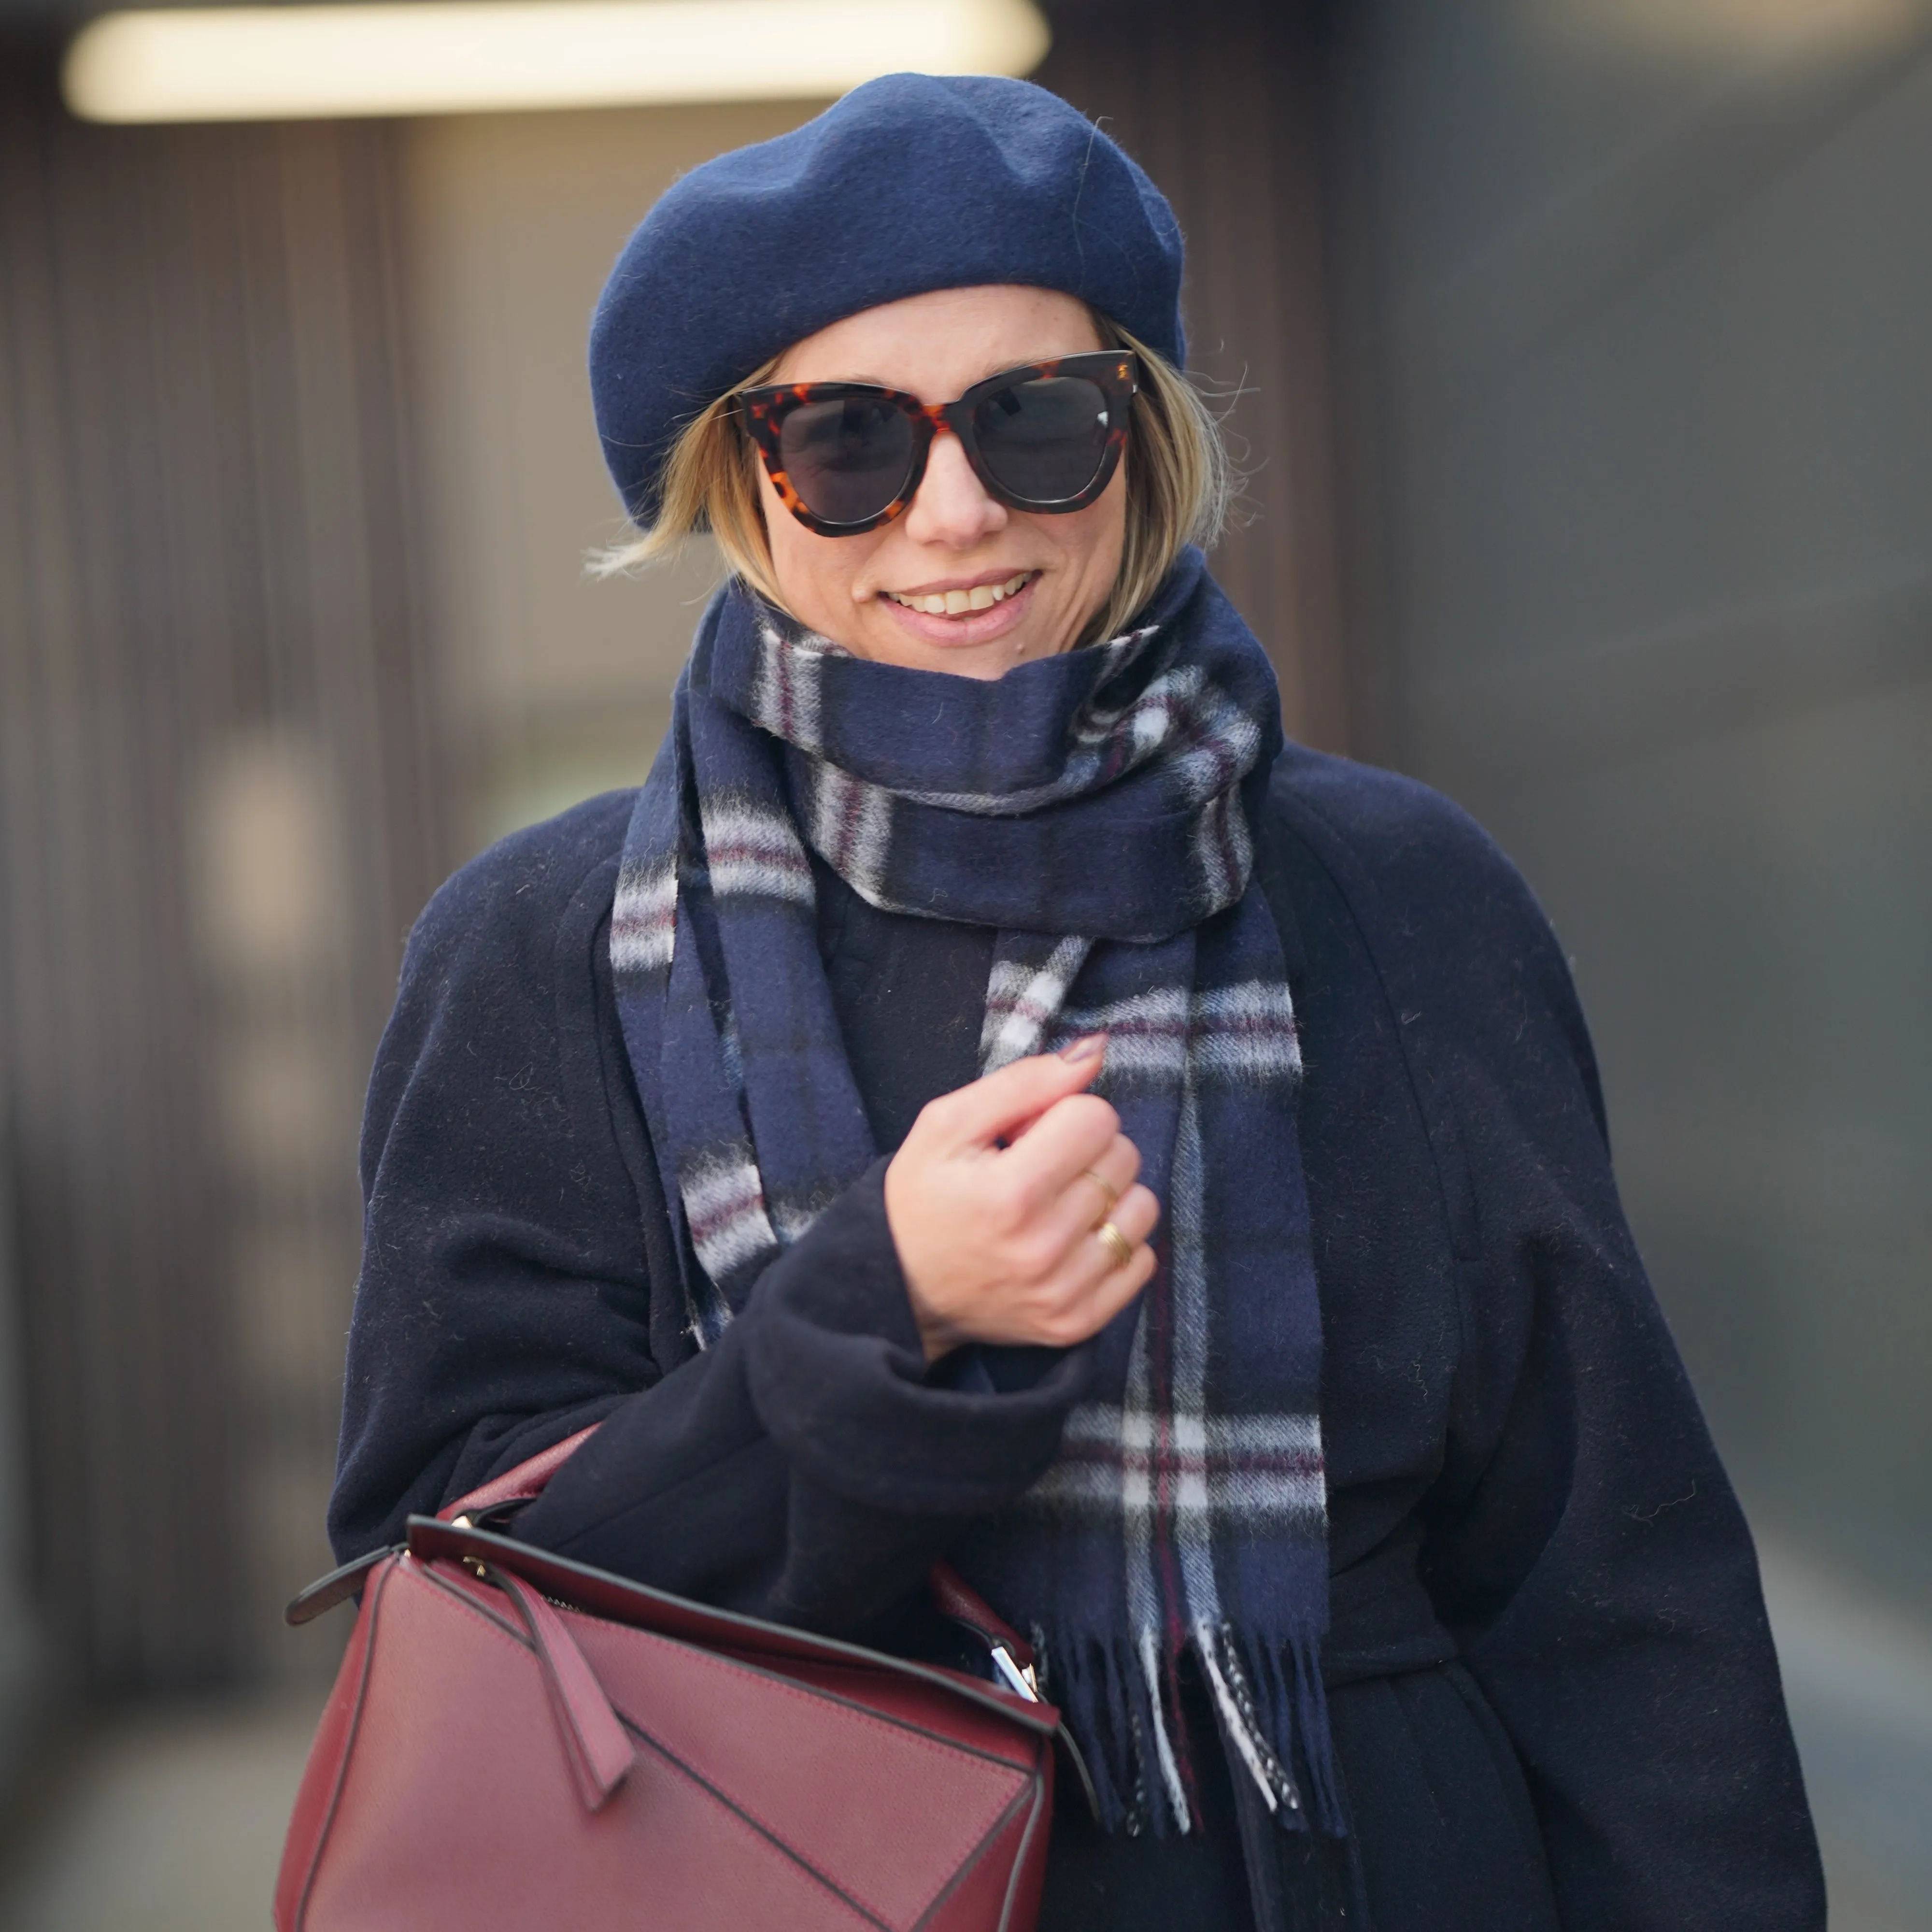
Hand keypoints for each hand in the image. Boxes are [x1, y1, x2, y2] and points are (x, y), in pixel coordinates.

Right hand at [883, 1035, 1160, 1362]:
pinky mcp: (1078, 1322)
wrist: (899, 1289)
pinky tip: (1074, 1239)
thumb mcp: (947, 1123)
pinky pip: (1143, 1261)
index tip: (1033, 1133)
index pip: (1096, 1118)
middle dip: (1088, 1148)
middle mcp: (1043, 1246)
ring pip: (1142, 1208)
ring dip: (1110, 1195)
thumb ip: (1024, 1082)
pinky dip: (1117, 1242)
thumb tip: (1096, 1051)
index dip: (1066, 1113)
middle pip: (1123, 1157)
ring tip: (1062, 1202)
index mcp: (1010, 1192)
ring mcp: (1064, 1290)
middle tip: (1042, 1166)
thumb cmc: (922, 1197)